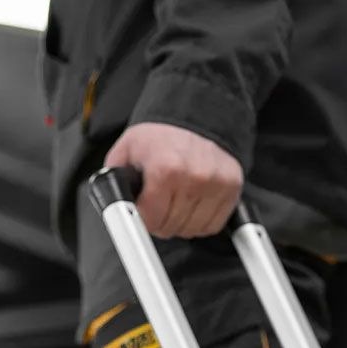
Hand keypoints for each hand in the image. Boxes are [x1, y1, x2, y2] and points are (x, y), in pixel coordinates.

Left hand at [106, 123, 243, 239]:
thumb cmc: (161, 137)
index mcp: (166, 168)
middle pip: (172, 227)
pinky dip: (200, 222)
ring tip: (175, 204)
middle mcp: (194, 177)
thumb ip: (115, 177)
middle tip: (158, 206)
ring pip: (192, 230)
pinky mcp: (231, 189)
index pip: (152, 220)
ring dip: (181, 224)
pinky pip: (212, 226)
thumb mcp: (127, 149)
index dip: (143, 219)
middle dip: (161, 221)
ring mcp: (216, 184)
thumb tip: (115, 204)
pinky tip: (192, 206)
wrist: (196, 116)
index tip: (143, 211)